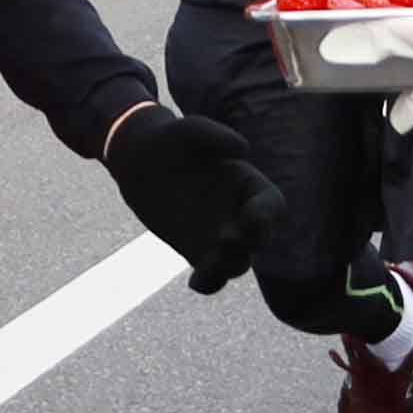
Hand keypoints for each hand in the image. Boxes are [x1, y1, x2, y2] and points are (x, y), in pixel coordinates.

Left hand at [102, 106, 283, 293]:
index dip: (267, 215)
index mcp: (249, 185)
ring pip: (237, 263)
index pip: (272, 205)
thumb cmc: (170, 140)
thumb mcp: (188, 129)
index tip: (252, 218)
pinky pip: (211, 276)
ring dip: (228, 266)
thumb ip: (215, 135)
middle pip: (259, 239)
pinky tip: (195, 281)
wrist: (140, 163)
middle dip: (248, 243)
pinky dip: (208, 283)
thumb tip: (243, 149)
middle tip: (226, 239)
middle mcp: (240, 215)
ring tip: (210, 263)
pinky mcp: (198, 252)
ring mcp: (221, 237)